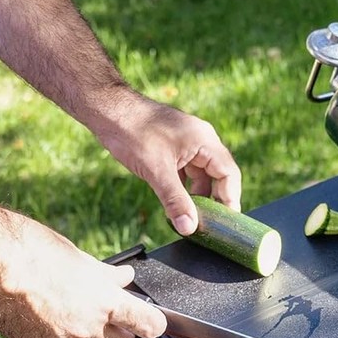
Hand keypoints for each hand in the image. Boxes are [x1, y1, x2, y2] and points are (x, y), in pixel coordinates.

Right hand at [0, 213, 166, 337]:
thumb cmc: (31, 248)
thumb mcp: (78, 257)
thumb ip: (104, 275)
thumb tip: (124, 278)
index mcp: (104, 301)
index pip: (146, 323)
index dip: (153, 323)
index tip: (154, 322)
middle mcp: (86, 326)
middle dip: (119, 332)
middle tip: (111, 315)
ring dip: (84, 331)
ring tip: (66, 304)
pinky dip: (52, 331)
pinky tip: (39, 310)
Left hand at [97, 94, 241, 235]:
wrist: (107, 110)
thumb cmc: (132, 131)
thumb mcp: (157, 171)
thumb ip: (175, 201)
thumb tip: (189, 227)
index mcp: (205, 141)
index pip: (229, 174)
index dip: (230, 199)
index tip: (226, 221)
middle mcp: (201, 141)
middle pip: (219, 176)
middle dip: (215, 201)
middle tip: (209, 224)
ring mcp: (188, 144)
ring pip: (202, 177)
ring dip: (198, 197)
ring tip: (190, 217)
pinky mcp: (174, 149)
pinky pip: (188, 173)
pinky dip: (185, 189)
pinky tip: (176, 204)